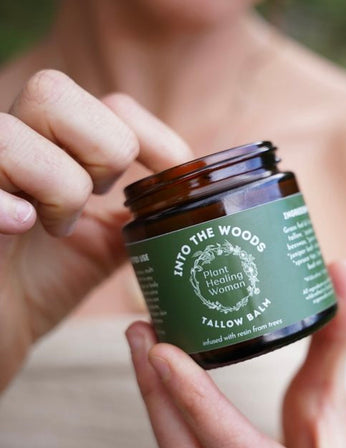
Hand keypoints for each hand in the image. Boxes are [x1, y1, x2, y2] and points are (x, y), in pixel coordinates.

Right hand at [0, 69, 191, 389]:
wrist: (0, 320)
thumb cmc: (50, 276)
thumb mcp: (109, 239)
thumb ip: (141, 212)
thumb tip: (191, 199)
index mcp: (57, 145)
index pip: (112, 105)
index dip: (154, 136)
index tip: (176, 175)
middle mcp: (15, 145)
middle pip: (55, 93)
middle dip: (102, 150)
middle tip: (101, 197)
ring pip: (13, 135)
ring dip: (58, 186)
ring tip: (58, 227)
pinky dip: (4, 204)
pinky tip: (21, 225)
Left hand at [127, 260, 345, 447]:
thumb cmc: (343, 447)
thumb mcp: (338, 396)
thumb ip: (337, 337)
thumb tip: (342, 269)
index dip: (195, 402)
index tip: (162, 348)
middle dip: (157, 395)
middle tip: (141, 332)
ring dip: (153, 405)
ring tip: (142, 345)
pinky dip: (163, 421)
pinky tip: (158, 380)